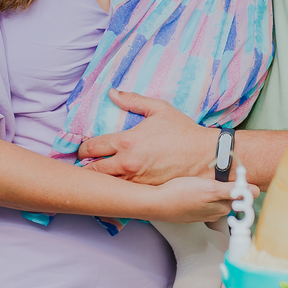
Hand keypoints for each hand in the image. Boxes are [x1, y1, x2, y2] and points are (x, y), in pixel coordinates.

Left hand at [79, 90, 216, 183]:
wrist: (205, 156)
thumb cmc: (183, 131)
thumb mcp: (159, 109)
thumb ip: (133, 100)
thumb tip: (112, 92)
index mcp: (127, 141)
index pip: (92, 147)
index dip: (82, 149)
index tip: (82, 149)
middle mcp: (127, 163)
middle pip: (92, 170)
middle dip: (85, 168)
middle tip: (84, 165)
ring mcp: (136, 181)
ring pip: (106, 185)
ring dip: (99, 181)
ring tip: (97, 177)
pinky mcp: (145, 193)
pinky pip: (123, 195)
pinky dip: (116, 191)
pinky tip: (115, 187)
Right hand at [147, 174, 249, 223]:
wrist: (156, 203)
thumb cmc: (181, 193)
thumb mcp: (209, 189)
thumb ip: (233, 191)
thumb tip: (254, 191)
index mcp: (221, 207)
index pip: (240, 197)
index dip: (242, 186)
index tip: (241, 175)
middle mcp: (214, 213)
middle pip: (229, 199)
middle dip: (231, 188)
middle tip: (227, 173)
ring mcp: (202, 214)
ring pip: (217, 201)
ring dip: (218, 192)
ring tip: (212, 179)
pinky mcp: (192, 213)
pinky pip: (205, 204)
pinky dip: (206, 197)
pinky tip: (198, 189)